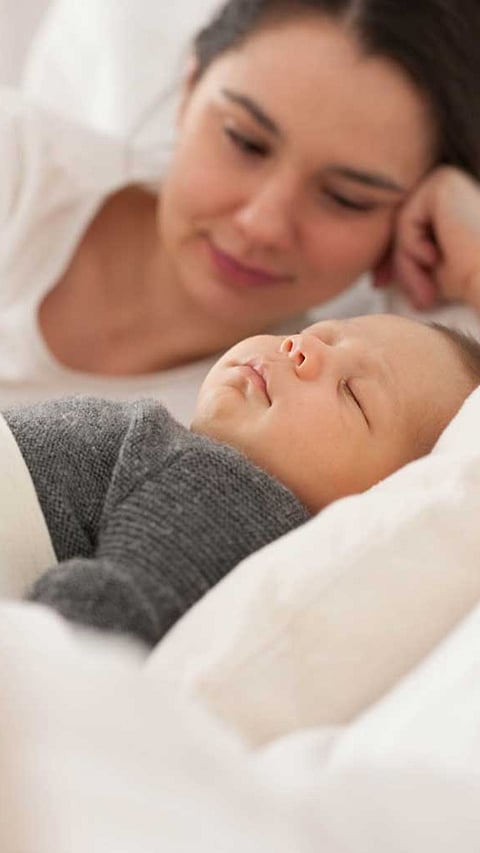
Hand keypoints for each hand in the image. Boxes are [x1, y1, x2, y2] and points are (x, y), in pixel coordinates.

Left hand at [374, 166, 479, 311]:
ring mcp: (446, 178)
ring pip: (402, 224)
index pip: (406, 227)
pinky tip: (433, 258)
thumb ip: (403, 259)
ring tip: (424, 288)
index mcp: (448, 201)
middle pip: (402, 225)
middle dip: (397, 262)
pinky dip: (412, 246)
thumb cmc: (469, 278)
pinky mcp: (443, 182)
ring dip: (406, 262)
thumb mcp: (426, 268)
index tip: (379, 284)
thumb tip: (376, 273)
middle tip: (391, 289)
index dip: (391, 258)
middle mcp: (448, 184)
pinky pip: (406, 219)